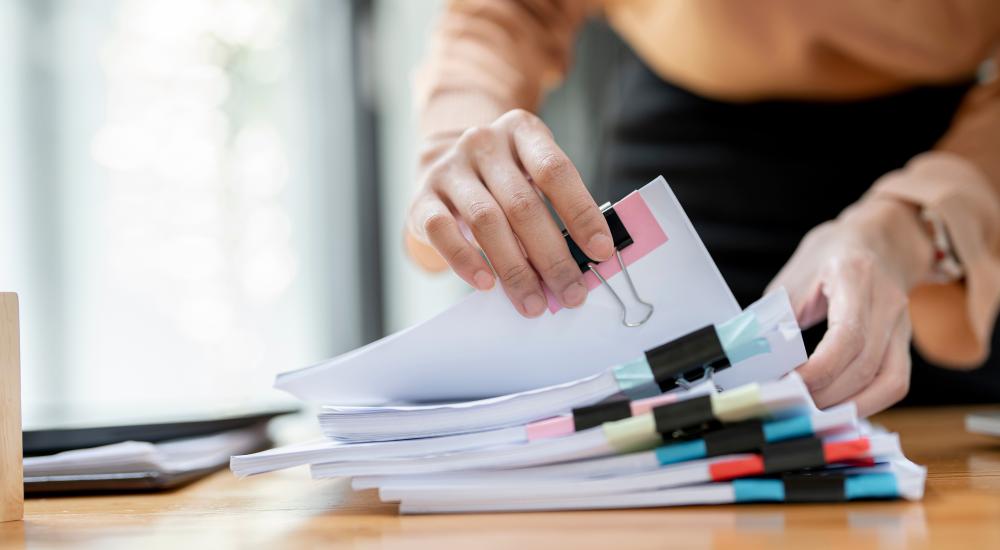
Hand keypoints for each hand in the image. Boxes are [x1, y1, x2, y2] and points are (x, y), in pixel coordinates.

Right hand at [405, 109, 613, 316]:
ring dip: (514, 269)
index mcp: (522, 131)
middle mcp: (484, 144)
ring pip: (486, 222)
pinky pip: (441, 231)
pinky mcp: (422, 198)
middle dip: (552, 256)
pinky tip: (486, 283)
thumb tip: (582, 264)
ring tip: (533, 302)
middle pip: (523, 204)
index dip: (582, 213)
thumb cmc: (502, 179)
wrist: (444, 165)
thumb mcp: (532, 176)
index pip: (556, 171)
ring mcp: (449, 169)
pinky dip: (465, 260)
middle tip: (570, 293)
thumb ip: (556, 209)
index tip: (602, 251)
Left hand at [766, 199, 934, 415]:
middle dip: (826, 394)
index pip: (848, 336)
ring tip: (813, 413)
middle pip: (866, 365)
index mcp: (856, 276)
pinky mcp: (905, 342)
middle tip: (791, 404)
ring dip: (849, 406)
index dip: (819, 369)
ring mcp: (903, 325)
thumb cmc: (831, 256)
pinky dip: (868, 402)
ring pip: (889, 381)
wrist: (880, 238)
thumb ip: (777, 314)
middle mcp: (888, 302)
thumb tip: (753, 356)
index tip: (788, 383)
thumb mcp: (796, 276)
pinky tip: (839, 407)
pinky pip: (895, 383)